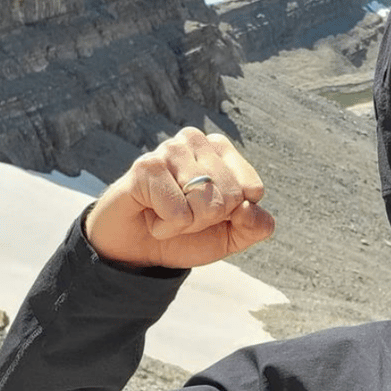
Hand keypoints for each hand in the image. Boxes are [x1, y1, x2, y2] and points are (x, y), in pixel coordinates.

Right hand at [83, 128, 274, 268]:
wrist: (135, 250)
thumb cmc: (183, 234)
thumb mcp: (230, 235)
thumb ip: (255, 225)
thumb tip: (249, 208)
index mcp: (220, 149)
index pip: (253, 189)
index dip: (233, 216)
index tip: (207, 214)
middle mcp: (195, 140)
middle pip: (231, 197)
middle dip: (207, 220)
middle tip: (182, 216)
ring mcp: (169, 149)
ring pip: (206, 204)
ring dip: (186, 224)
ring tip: (164, 212)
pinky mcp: (146, 167)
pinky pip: (178, 213)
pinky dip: (165, 227)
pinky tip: (150, 214)